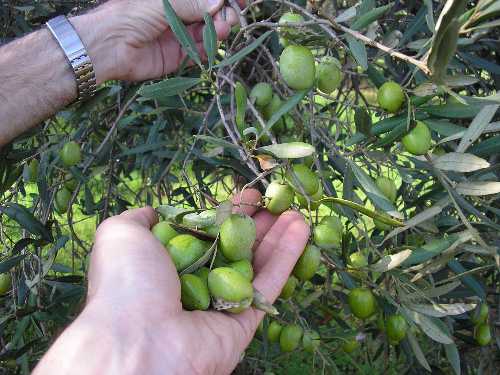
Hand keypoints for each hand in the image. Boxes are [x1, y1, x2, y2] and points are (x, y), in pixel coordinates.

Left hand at [34, 189, 309, 374]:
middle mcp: (195, 285)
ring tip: (295, 211)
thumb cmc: (128, 282)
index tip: (245, 196)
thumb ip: (138, 220)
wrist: (141, 339)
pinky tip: (301, 229)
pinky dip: (286, 257)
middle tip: (274, 200)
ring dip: (277, 237)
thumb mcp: (121, 236)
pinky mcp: (243, 323)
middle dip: (255, 223)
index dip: (226, 214)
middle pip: (233, 248)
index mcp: (167, 265)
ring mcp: (220, 305)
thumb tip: (153, 213)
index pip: (205, 234)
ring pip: (255, 265)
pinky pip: (268, 286)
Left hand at [75, 0, 243, 82]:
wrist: (107, 48)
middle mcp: (177, 14)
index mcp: (170, 0)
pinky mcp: (178, 56)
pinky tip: (214, 43)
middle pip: (209, 13)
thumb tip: (219, 2)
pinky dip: (209, 48)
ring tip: (223, 29)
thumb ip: (192, 3)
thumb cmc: (128, 16)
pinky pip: (199, 51)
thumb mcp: (162, 3)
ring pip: (207, 32)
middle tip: (230, 17)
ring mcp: (178, 35)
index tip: (240, 0)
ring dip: (218, 30)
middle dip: (223, 14)